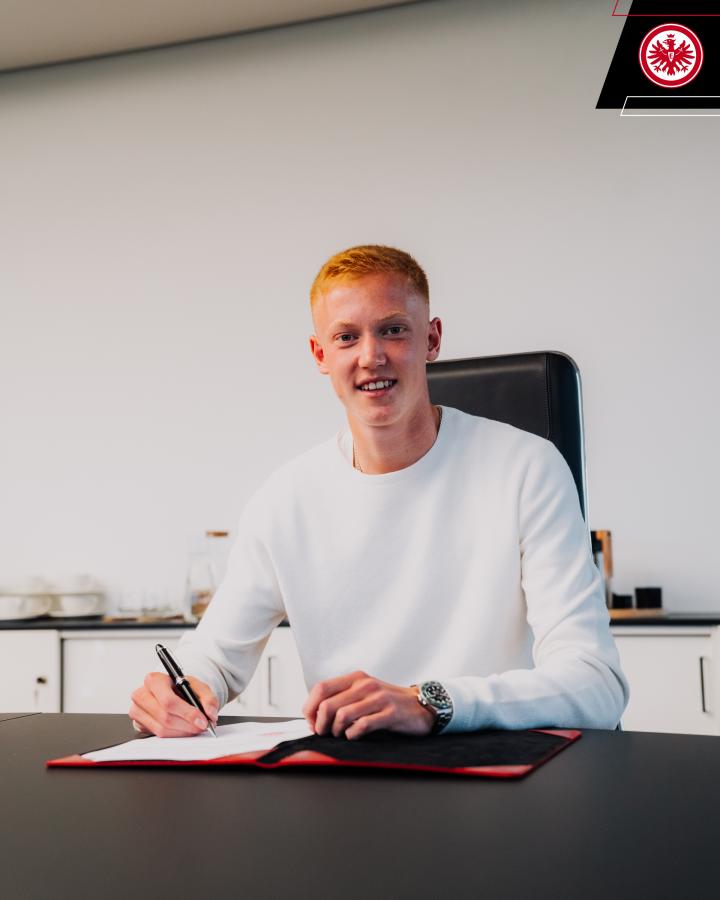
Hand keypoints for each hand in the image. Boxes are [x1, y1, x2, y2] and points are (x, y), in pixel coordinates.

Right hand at [129, 672, 218, 737]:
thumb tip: (210, 713)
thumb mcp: (197, 686)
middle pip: (165, 717)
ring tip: (195, 728)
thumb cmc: (181, 688)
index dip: (187, 713)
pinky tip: (184, 729)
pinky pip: (158, 735)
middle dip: (187, 725)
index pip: (168, 701)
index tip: (202, 720)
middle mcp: (141, 694)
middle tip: (202, 726)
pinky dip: (175, 735)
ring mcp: (137, 711)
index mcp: (154, 680)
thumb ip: (208, 698)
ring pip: (162, 729)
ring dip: (183, 732)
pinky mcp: (139, 724)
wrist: (171, 691)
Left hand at [302, 671, 434, 740]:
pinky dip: (353, 734)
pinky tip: (355, 736)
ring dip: (336, 731)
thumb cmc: (388, 702)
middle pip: (328, 704)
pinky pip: (362, 726)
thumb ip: (343, 698)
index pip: (321, 688)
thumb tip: (315, 714)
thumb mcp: (364, 692)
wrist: (421, 706)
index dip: (310, 707)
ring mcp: (378, 698)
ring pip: (342, 715)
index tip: (311, 721)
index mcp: (356, 678)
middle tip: (323, 733)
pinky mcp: (390, 713)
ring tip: (340, 734)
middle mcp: (365, 685)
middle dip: (320, 724)